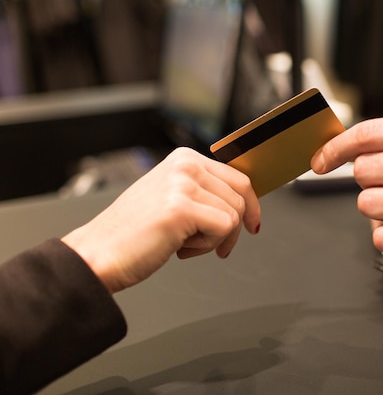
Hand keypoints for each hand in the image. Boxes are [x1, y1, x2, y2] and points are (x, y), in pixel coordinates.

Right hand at [62, 147, 260, 292]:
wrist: (99, 254)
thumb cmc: (133, 233)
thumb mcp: (173, 198)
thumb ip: (203, 193)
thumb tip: (243, 201)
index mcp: (184, 158)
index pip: (237, 177)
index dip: (251, 204)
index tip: (253, 224)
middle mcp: (185, 165)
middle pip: (241, 196)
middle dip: (235, 227)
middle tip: (217, 247)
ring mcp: (182, 184)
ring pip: (234, 214)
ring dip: (214, 239)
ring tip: (184, 244)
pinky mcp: (182, 207)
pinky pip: (224, 228)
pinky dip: (207, 246)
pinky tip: (180, 248)